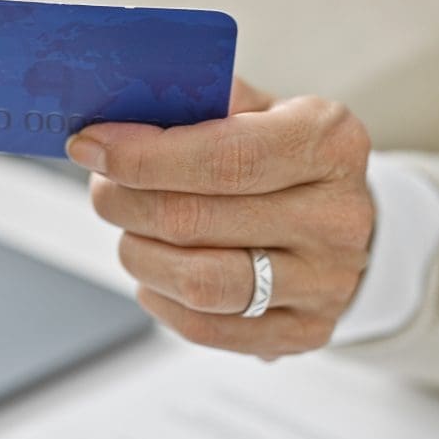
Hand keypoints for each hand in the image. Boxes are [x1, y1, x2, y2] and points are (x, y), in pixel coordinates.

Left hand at [68, 82, 374, 358]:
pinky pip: (206, 328)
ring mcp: (325, 283)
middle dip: (127, 202)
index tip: (92, 146)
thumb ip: (201, 106)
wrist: (346, 220)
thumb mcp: (261, 111)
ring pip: (198, 283)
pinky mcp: (304, 332)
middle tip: (102, 188)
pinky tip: (155, 274)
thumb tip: (120, 114)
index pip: (224, 157)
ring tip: (130, 231)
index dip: (145, 157)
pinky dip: (161, 299)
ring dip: (140, 255)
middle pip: (196, 221)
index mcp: (328, 143)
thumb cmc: (286, 158)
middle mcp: (336, 217)